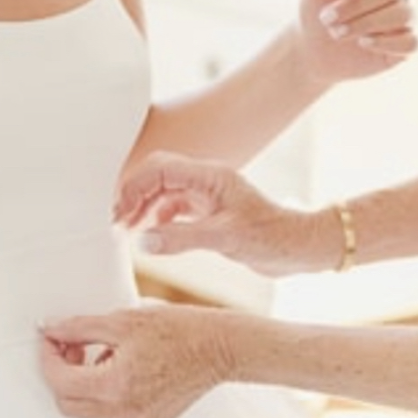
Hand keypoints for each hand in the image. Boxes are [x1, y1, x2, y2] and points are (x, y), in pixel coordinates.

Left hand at [39, 302, 227, 417]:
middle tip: (72, 348)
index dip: (48, 357)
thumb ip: (80, 327)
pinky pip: (116, 411)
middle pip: (68, 404)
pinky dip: (109, 391)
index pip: (60, 381)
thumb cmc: (181, 331)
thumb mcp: (123, 321)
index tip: (51, 339)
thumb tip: (52, 329)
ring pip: (91, 410)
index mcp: (115, 385)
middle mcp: (125, 410)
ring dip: (86, 383)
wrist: (220, 347)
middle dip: (62, 375)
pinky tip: (126, 365)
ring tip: (106, 353)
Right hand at [116, 151, 312, 275]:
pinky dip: (157, 218)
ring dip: (143, 207)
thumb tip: (142, 240)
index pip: (160, 169)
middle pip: (157, 175)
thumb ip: (183, 238)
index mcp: (210, 177)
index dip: (134, 187)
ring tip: (127, 229)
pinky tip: (151, 234)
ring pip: (164, 192)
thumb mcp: (226, 239)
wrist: (301, 248)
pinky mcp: (210, 212)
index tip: (118, 213)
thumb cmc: (273, 238)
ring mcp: (208, 196)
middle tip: (116, 222)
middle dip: (133, 194)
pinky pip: (174, 208)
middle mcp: (206, 181)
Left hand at [296, 0, 416, 87]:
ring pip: (403, 14)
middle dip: (357, 5)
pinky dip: (386, 43)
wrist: (313, 47)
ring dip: (366, 24)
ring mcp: (404, 17)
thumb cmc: (317, 7)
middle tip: (327, 18)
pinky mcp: (405, 45)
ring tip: (337, 32)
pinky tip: (363, 43)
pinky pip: (411, 43)